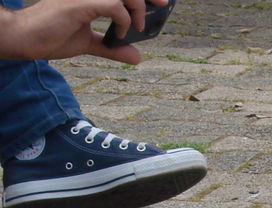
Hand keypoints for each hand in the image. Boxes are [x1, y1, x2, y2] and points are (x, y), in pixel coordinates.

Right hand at [1, 0, 169, 64]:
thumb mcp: (88, 43)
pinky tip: (121, 32)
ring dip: (138, 7)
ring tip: (137, 26)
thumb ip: (111, 47)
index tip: (161, 0)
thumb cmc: (51, 36)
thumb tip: (136, 56)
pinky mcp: (79, 4)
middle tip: (163, 4)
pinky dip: (124, 19)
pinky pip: (114, 5)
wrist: (25, 38)